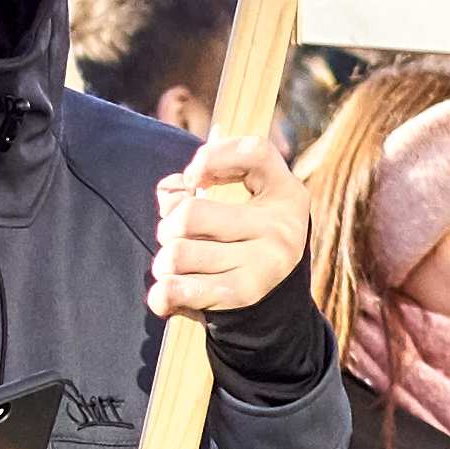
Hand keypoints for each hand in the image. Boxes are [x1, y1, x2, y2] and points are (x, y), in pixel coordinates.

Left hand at [147, 133, 305, 323]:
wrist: (275, 296)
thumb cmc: (243, 234)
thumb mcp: (238, 200)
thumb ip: (198, 182)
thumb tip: (172, 191)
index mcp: (286, 194)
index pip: (254, 152)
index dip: (213, 157)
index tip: (191, 178)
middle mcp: (283, 227)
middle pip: (190, 214)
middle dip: (168, 225)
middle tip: (176, 235)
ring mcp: (267, 263)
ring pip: (178, 254)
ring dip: (165, 262)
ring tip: (177, 266)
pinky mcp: (246, 293)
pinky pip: (180, 289)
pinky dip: (163, 295)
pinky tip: (165, 295)